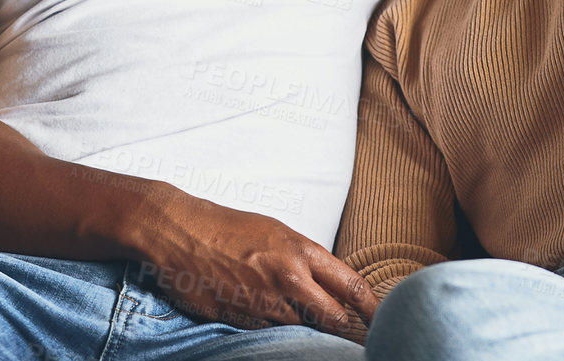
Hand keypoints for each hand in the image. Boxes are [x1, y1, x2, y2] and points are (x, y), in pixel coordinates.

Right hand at [135, 191, 377, 335]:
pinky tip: (262, 317)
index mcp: (301, 250)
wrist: (179, 230)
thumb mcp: (275, 233)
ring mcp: (264, 302)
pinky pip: (267, 335)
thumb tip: (328, 284)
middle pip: (333, 318)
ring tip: (295, 320)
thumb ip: (303, 259)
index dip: (371, 306)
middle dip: (341, 327)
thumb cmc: (227, 228)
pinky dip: (272, 332)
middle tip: (348, 333)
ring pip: (300, 330)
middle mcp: (288, 277)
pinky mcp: (240, 319)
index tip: (383, 318)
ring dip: (303, 331)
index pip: (350, 285)